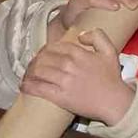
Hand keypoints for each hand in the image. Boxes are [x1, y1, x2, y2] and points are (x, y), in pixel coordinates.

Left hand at [20, 29, 135, 124]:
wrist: (114, 102)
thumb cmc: (111, 78)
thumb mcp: (110, 51)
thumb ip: (97, 36)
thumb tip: (80, 35)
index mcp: (79, 53)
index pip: (55, 46)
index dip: (46, 49)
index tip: (43, 53)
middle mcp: (69, 65)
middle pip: (44, 57)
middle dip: (36, 59)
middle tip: (33, 63)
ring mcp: (64, 81)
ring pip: (39, 71)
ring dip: (30, 71)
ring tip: (28, 73)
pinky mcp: (60, 96)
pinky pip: (39, 88)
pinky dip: (29, 86)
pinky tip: (24, 85)